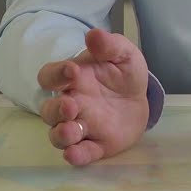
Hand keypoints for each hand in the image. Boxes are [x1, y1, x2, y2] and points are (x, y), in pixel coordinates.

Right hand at [37, 28, 149, 165]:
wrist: (141, 98)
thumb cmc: (123, 73)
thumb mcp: (123, 54)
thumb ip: (109, 45)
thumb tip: (93, 34)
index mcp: (72, 79)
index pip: (50, 76)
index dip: (56, 74)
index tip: (72, 70)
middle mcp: (71, 104)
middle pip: (49, 111)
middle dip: (56, 110)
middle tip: (71, 105)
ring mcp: (82, 127)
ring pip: (59, 135)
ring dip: (61, 135)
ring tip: (71, 131)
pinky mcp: (97, 145)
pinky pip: (81, 153)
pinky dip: (76, 156)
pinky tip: (74, 155)